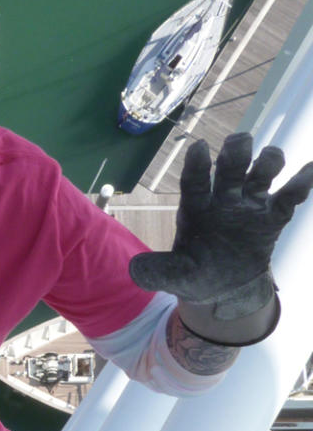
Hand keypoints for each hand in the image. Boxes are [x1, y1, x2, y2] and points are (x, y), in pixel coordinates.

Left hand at [129, 133, 312, 319]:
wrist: (224, 288)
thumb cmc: (195, 274)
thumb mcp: (176, 276)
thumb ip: (159, 271)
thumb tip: (134, 271)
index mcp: (195, 207)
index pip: (194, 182)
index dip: (197, 165)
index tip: (199, 147)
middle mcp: (222, 199)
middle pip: (229, 169)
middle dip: (235, 154)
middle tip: (241, 141)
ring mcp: (248, 205)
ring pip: (259, 175)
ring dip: (267, 163)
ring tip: (271, 157)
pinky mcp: (271, 218)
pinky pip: (287, 198)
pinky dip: (299, 184)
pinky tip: (309, 171)